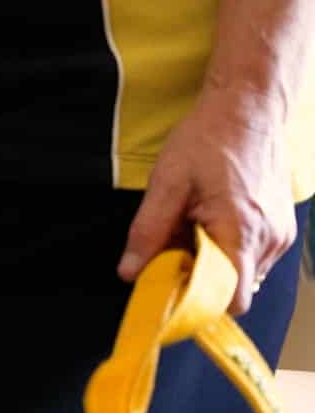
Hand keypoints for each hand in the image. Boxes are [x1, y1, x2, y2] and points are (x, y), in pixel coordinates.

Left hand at [119, 89, 296, 314]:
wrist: (248, 109)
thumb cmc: (208, 140)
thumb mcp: (166, 184)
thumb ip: (148, 232)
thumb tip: (129, 272)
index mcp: (240, 231)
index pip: (230, 299)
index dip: (199, 303)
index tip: (171, 290)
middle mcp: (269, 240)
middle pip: (233, 288)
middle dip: (200, 279)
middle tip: (173, 248)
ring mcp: (280, 235)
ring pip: (243, 273)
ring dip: (214, 262)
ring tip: (193, 226)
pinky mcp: (282, 228)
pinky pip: (253, 256)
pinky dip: (229, 249)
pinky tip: (211, 221)